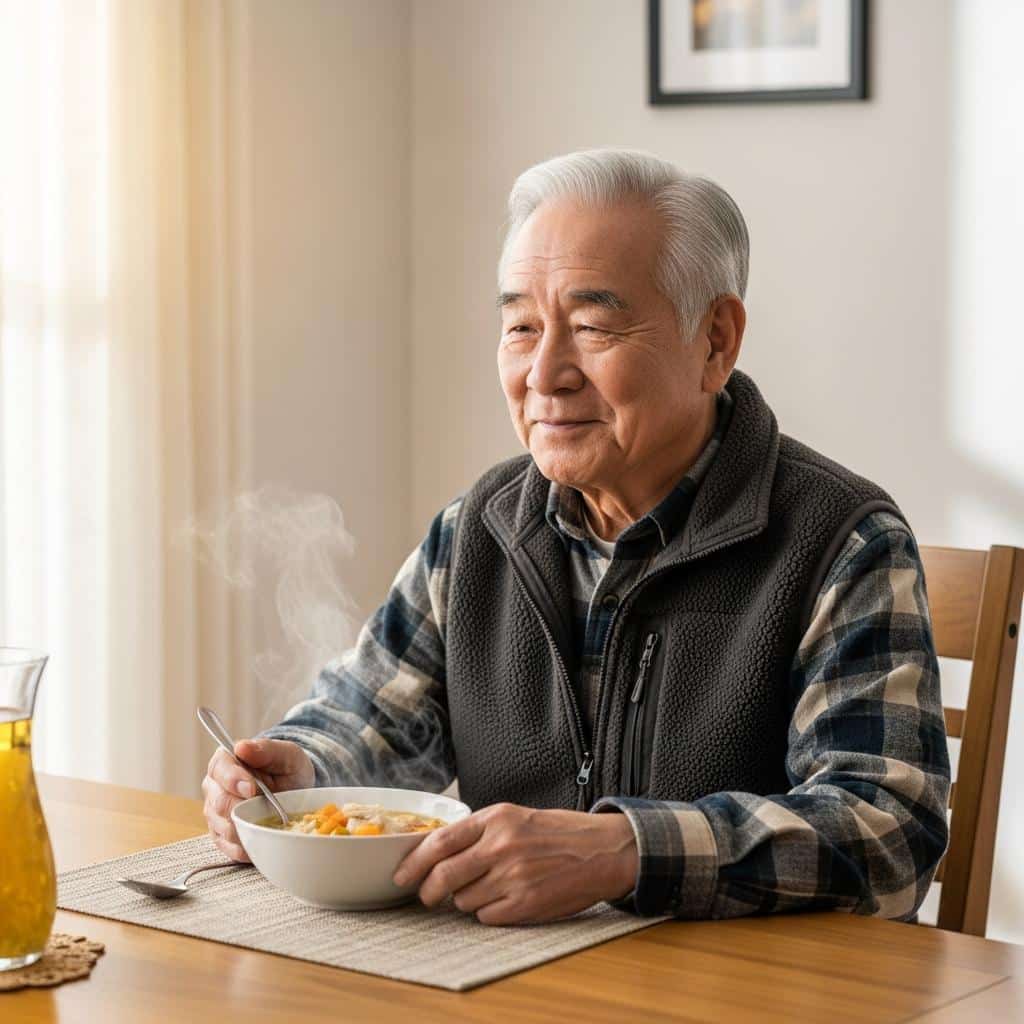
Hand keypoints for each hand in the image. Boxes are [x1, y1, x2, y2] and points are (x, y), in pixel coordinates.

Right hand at [201, 738, 313, 861]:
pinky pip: (230, 848)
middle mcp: (214, 787)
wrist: (297, 792)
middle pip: (219, 802)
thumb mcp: (286, 754)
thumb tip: (242, 747)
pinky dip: (248, 845)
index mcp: (225, 762)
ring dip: (248, 827)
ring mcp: (215, 813)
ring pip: (224, 827)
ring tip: (268, 821)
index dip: (233, 780)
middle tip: (265, 808)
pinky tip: (262, 837)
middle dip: (244, 807)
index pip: (220, 769)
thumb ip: (265, 749)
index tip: (252, 789)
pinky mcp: (221, 836)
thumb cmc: (288, 769)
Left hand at [392, 802, 637, 924]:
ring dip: (466, 899)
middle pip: (443, 876)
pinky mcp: (525, 903)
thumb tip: (436, 853)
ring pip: (463, 900)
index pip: (440, 842)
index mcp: (495, 818)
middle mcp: (501, 846)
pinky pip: (486, 916)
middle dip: (428, 891)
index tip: (401, 875)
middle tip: (426, 896)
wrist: (601, 850)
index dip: (413, 862)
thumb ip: (478, 831)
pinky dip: (488, 913)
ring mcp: (513, 876)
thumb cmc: (556, 832)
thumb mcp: (514, 816)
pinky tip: (505, 900)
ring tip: (488, 888)